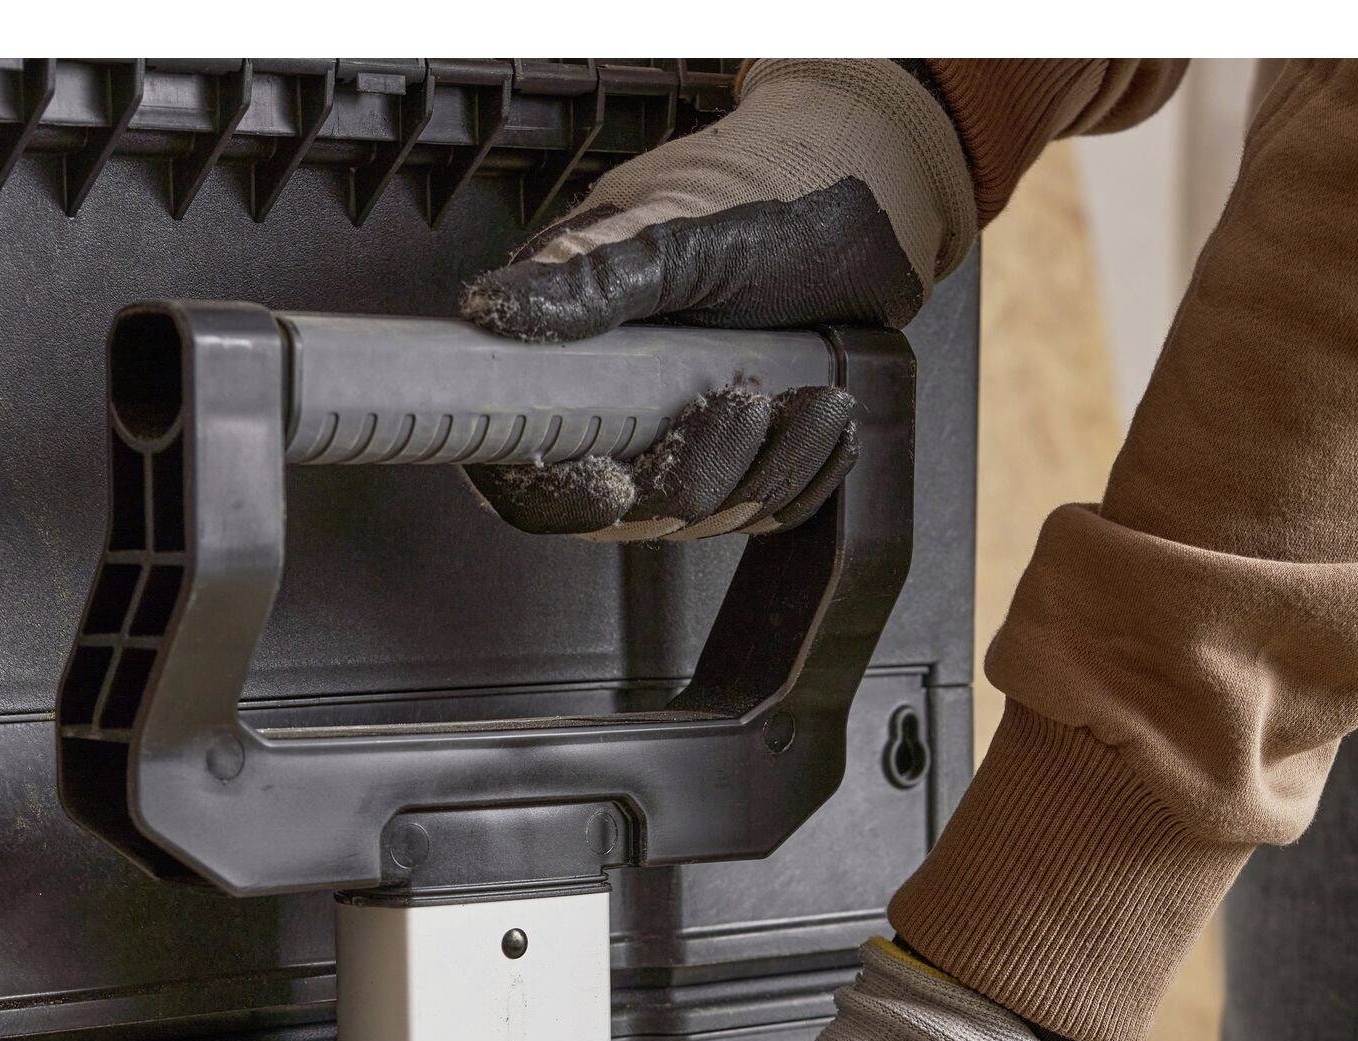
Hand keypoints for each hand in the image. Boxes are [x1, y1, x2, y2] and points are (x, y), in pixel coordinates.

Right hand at [459, 59, 974, 540]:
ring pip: (702, 520)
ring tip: (812, 398)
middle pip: (626, 514)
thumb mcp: (681, 242)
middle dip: (700, 472)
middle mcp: (616, 418)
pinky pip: (761, 515)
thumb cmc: (774, 204)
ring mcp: (679, 447)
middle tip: (750, 398)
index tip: (617, 484)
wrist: (868, 204)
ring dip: (768, 468)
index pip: (529, 474)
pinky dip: (804, 474)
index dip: (562, 498)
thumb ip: (589, 282)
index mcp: (572, 365)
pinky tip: (822, 418)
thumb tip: (490, 310)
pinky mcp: (740, 465)